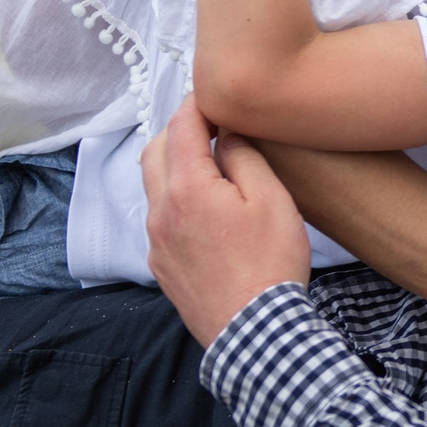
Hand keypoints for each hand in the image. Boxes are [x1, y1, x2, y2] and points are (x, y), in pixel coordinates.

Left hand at [141, 99, 310, 346]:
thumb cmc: (270, 263)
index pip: (181, 125)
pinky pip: (161, 219)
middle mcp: (161, 211)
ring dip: (175, 167)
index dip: (197, 103)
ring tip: (211, 168)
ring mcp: (156, 241)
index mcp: (187, 188)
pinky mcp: (161, 266)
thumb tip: (226, 134)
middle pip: (154, 151)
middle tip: (210, 127)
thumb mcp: (271, 200)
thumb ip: (244, 157)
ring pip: (154, 187)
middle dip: (178, 131)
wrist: (255, 333)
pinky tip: (208, 214)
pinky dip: (177, 201)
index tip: (215, 94)